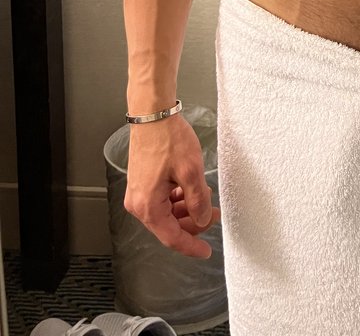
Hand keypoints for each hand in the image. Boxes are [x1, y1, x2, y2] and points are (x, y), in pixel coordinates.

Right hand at [124, 114, 220, 258]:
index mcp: (148, 206)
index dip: (191, 246)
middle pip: (168, 226)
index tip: (206, 251)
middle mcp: (138, 203)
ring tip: (207, 201)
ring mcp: (138, 192)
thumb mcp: (191, 172)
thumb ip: (199, 201)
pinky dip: (178, 200)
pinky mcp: (142, 182)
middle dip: (193, 224)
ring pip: (166, 213)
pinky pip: (161, 200)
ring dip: (186, 211)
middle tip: (215, 215)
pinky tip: (192, 191)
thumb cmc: (168, 139)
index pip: (172, 237)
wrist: (153, 114)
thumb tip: (203, 220)